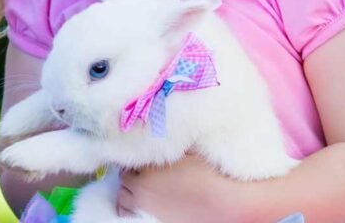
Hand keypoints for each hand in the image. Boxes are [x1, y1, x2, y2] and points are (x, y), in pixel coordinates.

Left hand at [116, 153, 254, 222]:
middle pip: (124, 177)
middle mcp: (141, 187)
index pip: (130, 159)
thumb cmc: (209, 177)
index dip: (138, 159)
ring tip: (140, 189)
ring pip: (122, 196)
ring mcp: (143, 206)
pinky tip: (138, 204)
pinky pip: (125, 212)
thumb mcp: (190, 152)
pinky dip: (128, 207)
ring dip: (128, 190)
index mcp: (149, 167)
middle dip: (132, 174)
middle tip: (142, 174)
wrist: (222, 205)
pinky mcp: (147, 220)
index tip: (144, 160)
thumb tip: (163, 131)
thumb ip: (171, 144)